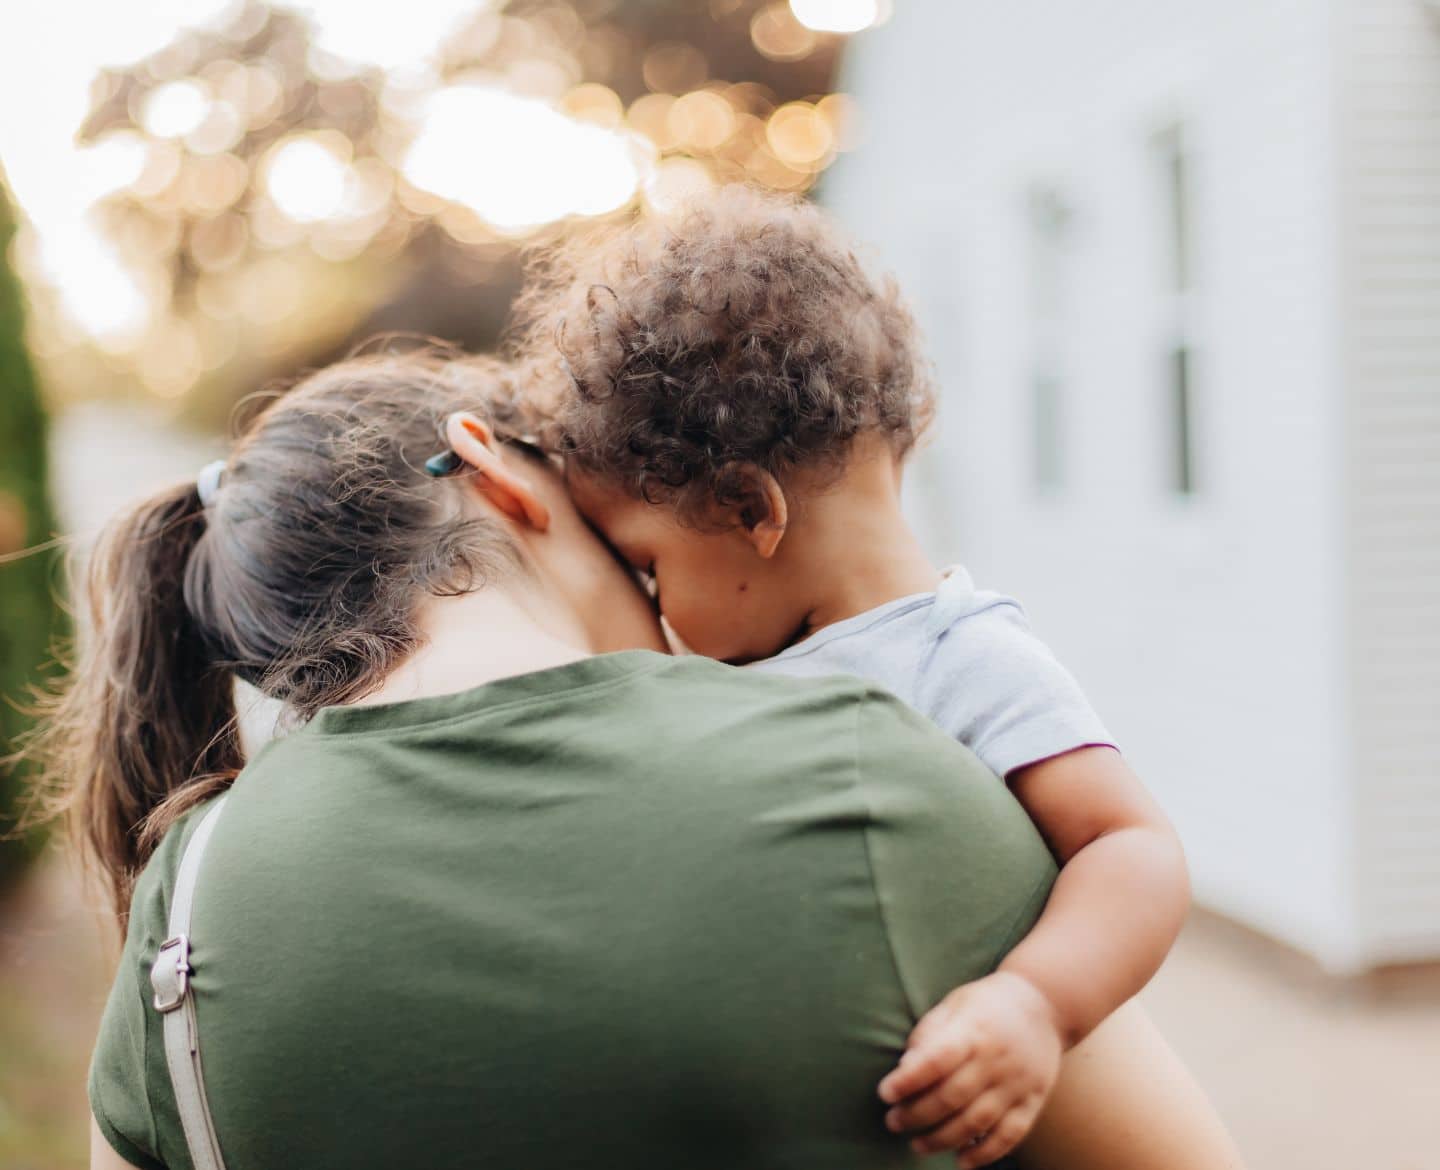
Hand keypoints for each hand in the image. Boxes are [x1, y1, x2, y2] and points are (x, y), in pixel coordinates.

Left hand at [878, 971, 1062, 1167]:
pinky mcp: (1033, 1102)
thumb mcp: (954, 1005)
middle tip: (893, 1122)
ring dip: (943, 1139)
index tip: (885, 1093)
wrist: (1045, 1005)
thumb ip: (928, 1035)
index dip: (909, 1080)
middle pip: (952, 1096)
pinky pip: (1009, 1135)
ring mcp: (1017, 1084)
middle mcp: (996, 1059)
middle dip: (917, 1115)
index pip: (937, 1059)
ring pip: (977, 1121)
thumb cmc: (986, 1006)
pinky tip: (960, 1162)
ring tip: (917, 1145)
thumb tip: (904, 1070)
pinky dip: (985, 1153)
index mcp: (973, 1030)